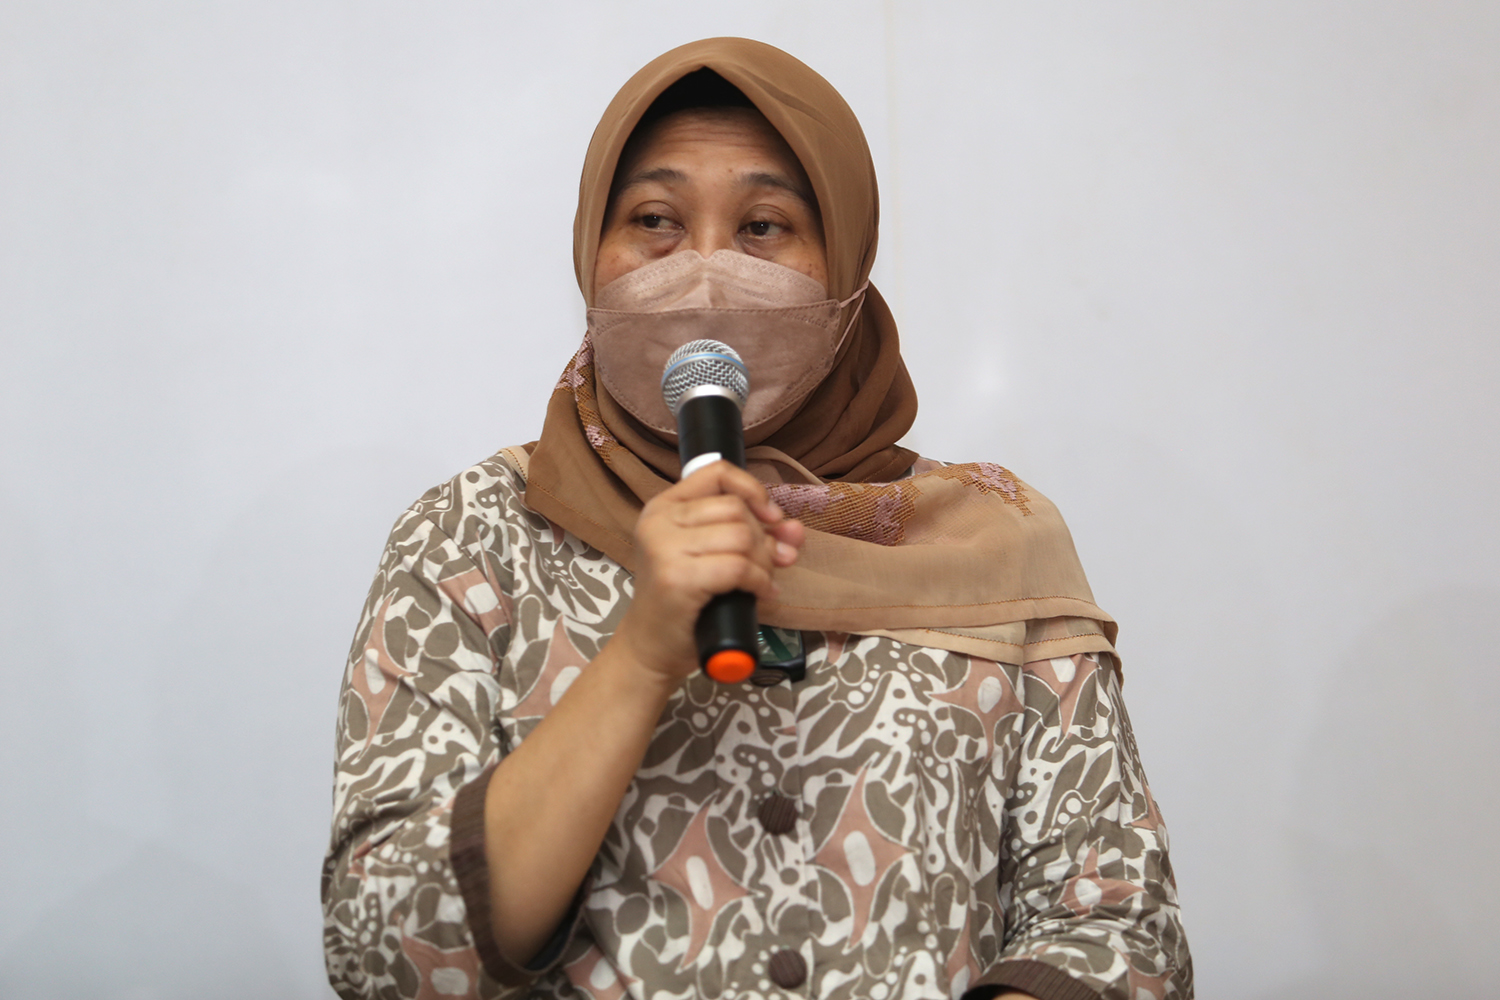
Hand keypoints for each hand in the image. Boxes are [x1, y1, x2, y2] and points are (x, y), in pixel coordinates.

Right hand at [613, 461, 803, 683]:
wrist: (651, 649)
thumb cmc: (683, 603)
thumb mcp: (712, 557)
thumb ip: (753, 536)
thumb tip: (795, 530)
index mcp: (663, 507)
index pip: (717, 472)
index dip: (753, 491)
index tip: (770, 518)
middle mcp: (659, 520)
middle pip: (736, 509)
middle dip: (763, 538)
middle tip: (766, 566)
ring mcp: (664, 548)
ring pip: (741, 536)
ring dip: (763, 563)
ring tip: (759, 582)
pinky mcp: (677, 578)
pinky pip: (739, 567)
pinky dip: (759, 581)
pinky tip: (759, 594)